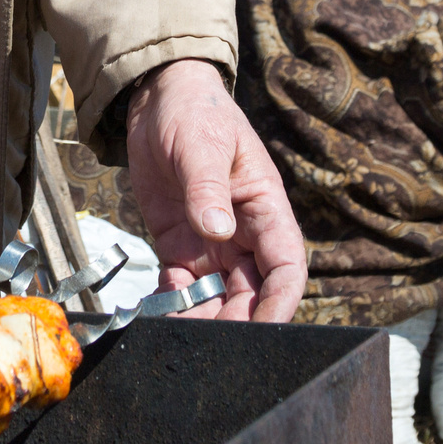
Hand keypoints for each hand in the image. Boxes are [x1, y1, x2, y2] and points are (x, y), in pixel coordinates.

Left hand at [124, 59, 305, 322]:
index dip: (282, 300)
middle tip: (213, 344)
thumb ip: (208, 187)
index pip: (286, 264)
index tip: (269, 329)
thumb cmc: (194, 112)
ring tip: (181, 336)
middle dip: (239, 321)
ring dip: (206, 319)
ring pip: (219, 296)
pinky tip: (160, 315)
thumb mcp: (202, 145)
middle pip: (252, 291)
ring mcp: (211, 242)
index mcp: (264, 207)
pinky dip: (175, 305)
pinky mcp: (179, 245)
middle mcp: (243, 232)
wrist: (157, 99)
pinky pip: (183, 286)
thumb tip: (219, 229)